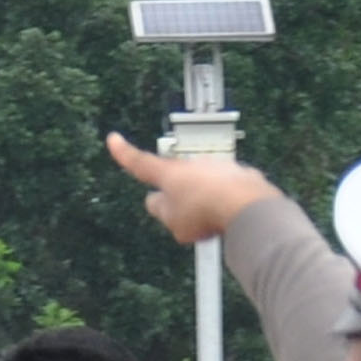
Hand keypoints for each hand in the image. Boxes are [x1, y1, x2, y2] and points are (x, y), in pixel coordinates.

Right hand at [106, 132, 276, 246]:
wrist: (246, 207)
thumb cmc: (206, 212)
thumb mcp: (172, 221)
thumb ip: (160, 210)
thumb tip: (154, 202)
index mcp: (169, 174)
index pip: (140, 162)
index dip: (124, 153)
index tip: (114, 139)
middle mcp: (193, 165)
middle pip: (176, 178)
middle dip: (177, 194)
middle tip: (181, 216)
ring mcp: (218, 167)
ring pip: (203, 183)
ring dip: (203, 198)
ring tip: (209, 221)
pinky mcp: (240, 175)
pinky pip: (227, 188)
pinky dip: (225, 200)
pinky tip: (229, 216)